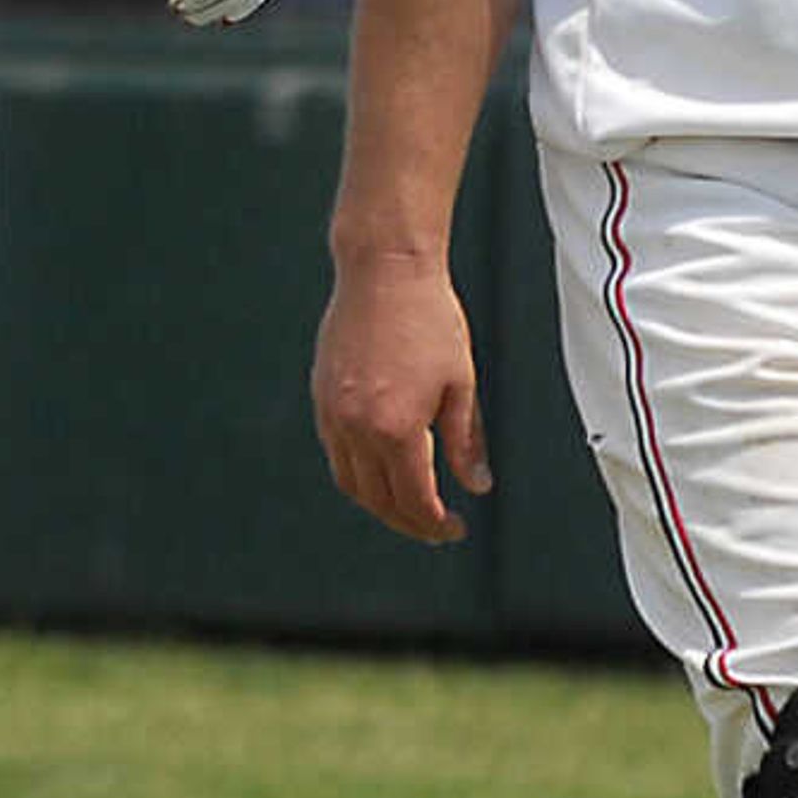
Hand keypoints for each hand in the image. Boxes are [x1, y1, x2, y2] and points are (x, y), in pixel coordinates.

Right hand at [311, 247, 490, 543]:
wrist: (385, 270)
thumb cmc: (427, 317)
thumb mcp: (461, 385)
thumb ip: (466, 442)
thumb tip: (476, 482)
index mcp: (396, 427)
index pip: (414, 500)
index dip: (435, 524)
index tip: (453, 527)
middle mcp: (357, 425)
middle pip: (378, 500)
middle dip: (408, 521)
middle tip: (434, 525)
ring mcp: (333, 410)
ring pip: (350, 481)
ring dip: (378, 501)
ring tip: (406, 503)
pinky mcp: (321, 394)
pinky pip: (335, 451)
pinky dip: (356, 470)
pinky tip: (379, 465)